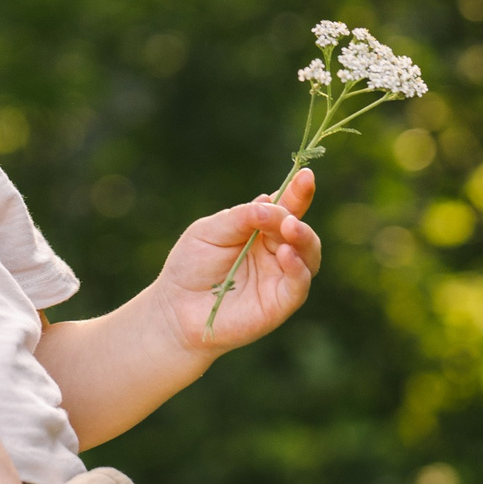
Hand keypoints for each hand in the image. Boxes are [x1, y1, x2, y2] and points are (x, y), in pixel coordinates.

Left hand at [150, 166, 322, 357]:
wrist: (174, 309)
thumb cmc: (191, 266)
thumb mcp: (210, 231)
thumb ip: (240, 218)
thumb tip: (269, 201)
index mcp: (260, 231)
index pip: (285, 208)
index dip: (297, 192)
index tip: (306, 174)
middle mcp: (275, 253)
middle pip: (299, 230)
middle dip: (296, 217)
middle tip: (285, 216)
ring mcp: (279, 278)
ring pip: (308, 255)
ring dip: (303, 239)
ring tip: (289, 228)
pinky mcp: (280, 303)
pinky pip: (299, 284)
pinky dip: (298, 268)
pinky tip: (286, 255)